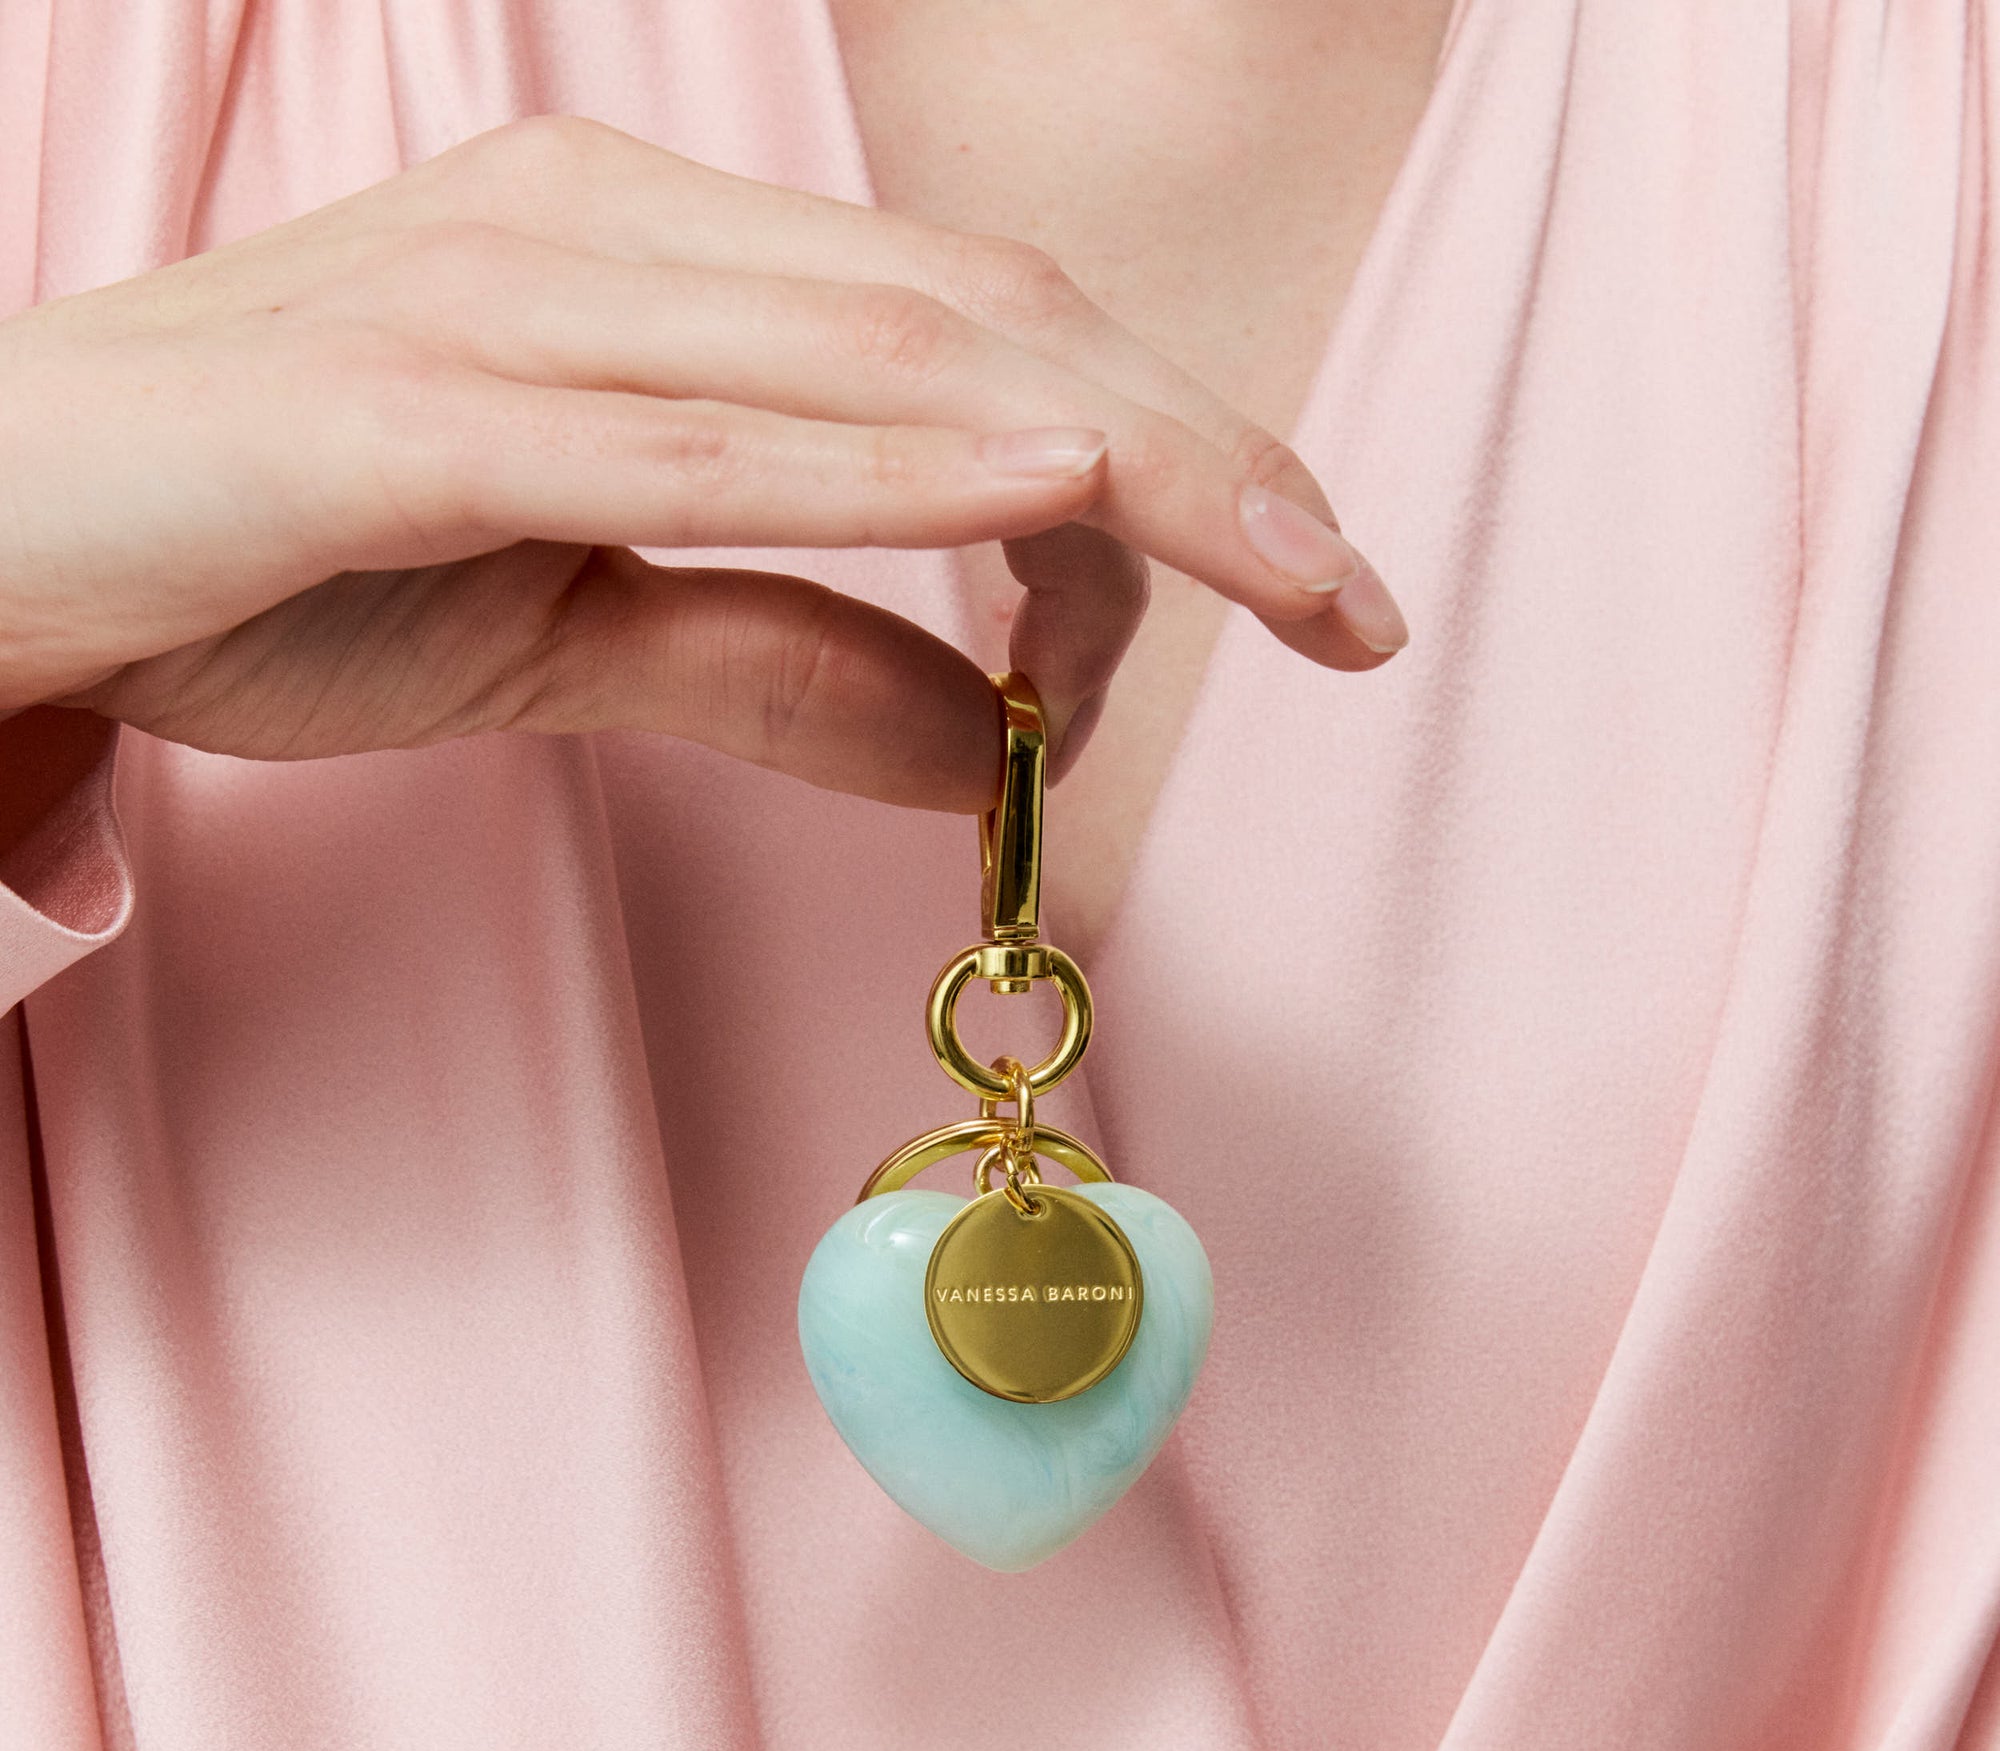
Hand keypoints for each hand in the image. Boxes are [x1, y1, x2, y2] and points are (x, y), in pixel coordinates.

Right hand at [0, 116, 1403, 811]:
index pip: (977, 335)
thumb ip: (778, 661)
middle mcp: (613, 238)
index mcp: (660, 266)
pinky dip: (894, 460)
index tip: (1300, 580)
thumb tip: (973, 746)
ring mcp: (519, 303)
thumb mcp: (576, 627)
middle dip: (1199, 456)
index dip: (1166, 450)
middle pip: (981, 323)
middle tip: (1352, 592)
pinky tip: (1054, 480)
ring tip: (1287, 558)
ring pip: (881, 358)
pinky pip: (703, 434)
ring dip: (1111, 458)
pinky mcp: (426, 410)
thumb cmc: (277, 552)